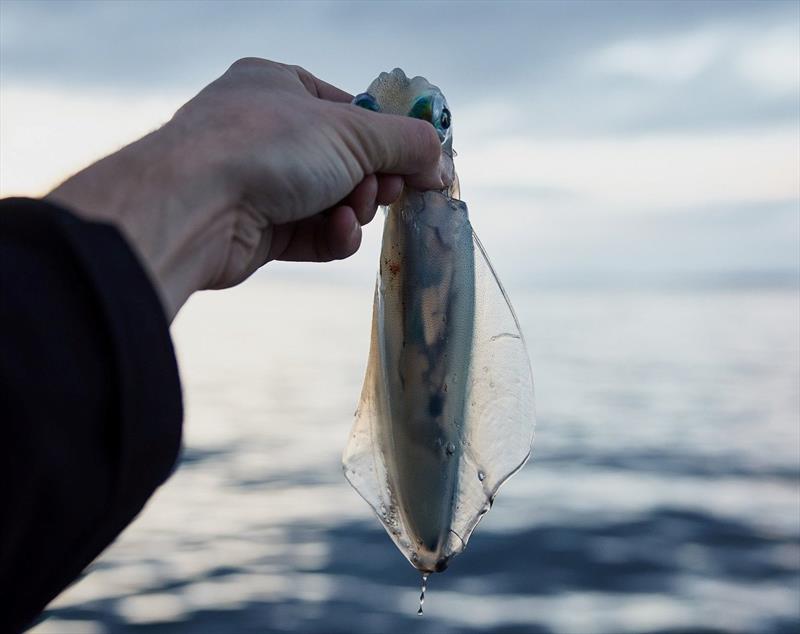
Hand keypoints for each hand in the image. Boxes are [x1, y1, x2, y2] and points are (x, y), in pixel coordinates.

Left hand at [47, 58, 444, 319]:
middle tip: (391, 191)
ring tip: (354, 211)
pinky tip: (337, 233)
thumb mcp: (352, 133)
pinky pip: (309, 232)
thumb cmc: (268, 146)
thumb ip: (406, 144)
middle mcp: (264, 131)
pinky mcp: (255, 230)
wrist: (194, 206)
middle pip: (344, 160)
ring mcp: (256, 182)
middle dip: (373, 179)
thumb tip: (442, 164)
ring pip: (330, 201)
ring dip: (353, 210)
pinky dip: (330, 235)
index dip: (389, 139)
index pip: (350, 110)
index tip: (423, 164)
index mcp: (278, 85)